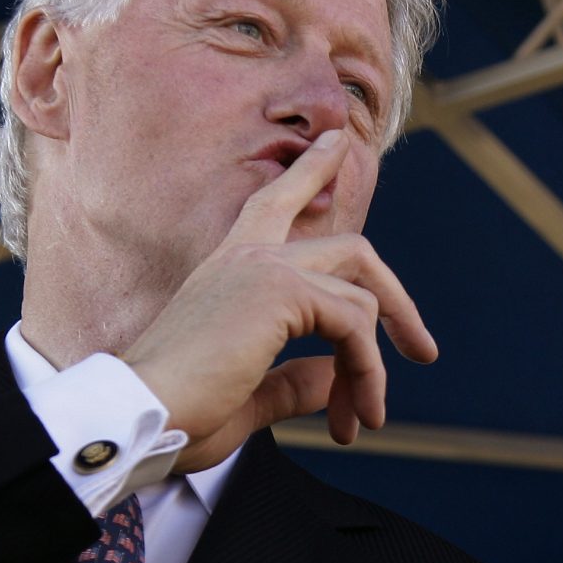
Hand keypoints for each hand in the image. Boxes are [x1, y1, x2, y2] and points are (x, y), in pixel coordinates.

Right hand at [120, 129, 437, 472]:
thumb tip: (337, 378)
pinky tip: (355, 415)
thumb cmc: (180, 413)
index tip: (337, 141)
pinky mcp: (281, 291)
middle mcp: (248, 256)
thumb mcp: (249, 393)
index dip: (311, 171)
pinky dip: (367, 373)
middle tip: (423, 349)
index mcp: (230, 268)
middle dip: (396, 300)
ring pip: (363, 299)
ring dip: (374, 368)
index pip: (276, 203)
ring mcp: (265, 267)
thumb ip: (294, 381)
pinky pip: (356, 327)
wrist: (138, 417)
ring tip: (366, 420)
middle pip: (352, 250)